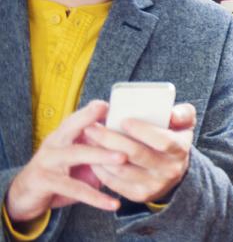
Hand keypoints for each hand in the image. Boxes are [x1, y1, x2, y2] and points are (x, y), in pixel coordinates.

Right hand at [3, 101, 124, 222]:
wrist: (25, 194)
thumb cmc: (59, 172)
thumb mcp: (77, 158)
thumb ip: (96, 148)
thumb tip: (131, 143)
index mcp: (62, 134)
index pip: (77, 118)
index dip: (91, 111)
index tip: (108, 105)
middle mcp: (54, 143)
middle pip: (72, 128)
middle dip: (92, 122)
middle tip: (117, 124)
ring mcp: (48, 161)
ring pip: (76, 154)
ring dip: (101, 156)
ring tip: (123, 159)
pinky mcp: (45, 181)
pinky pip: (74, 189)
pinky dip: (95, 197)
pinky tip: (113, 203)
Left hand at [84, 102, 195, 203]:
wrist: (172, 170)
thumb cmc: (172, 138)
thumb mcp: (183, 124)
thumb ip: (183, 113)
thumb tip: (172, 114)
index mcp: (180, 150)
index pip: (163, 141)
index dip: (143, 131)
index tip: (123, 120)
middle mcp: (169, 171)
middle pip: (136, 154)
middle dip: (110, 139)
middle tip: (91, 127)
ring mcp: (154, 185)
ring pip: (121, 169)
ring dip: (100, 153)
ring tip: (88, 139)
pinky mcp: (139, 195)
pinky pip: (113, 182)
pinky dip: (99, 168)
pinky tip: (92, 155)